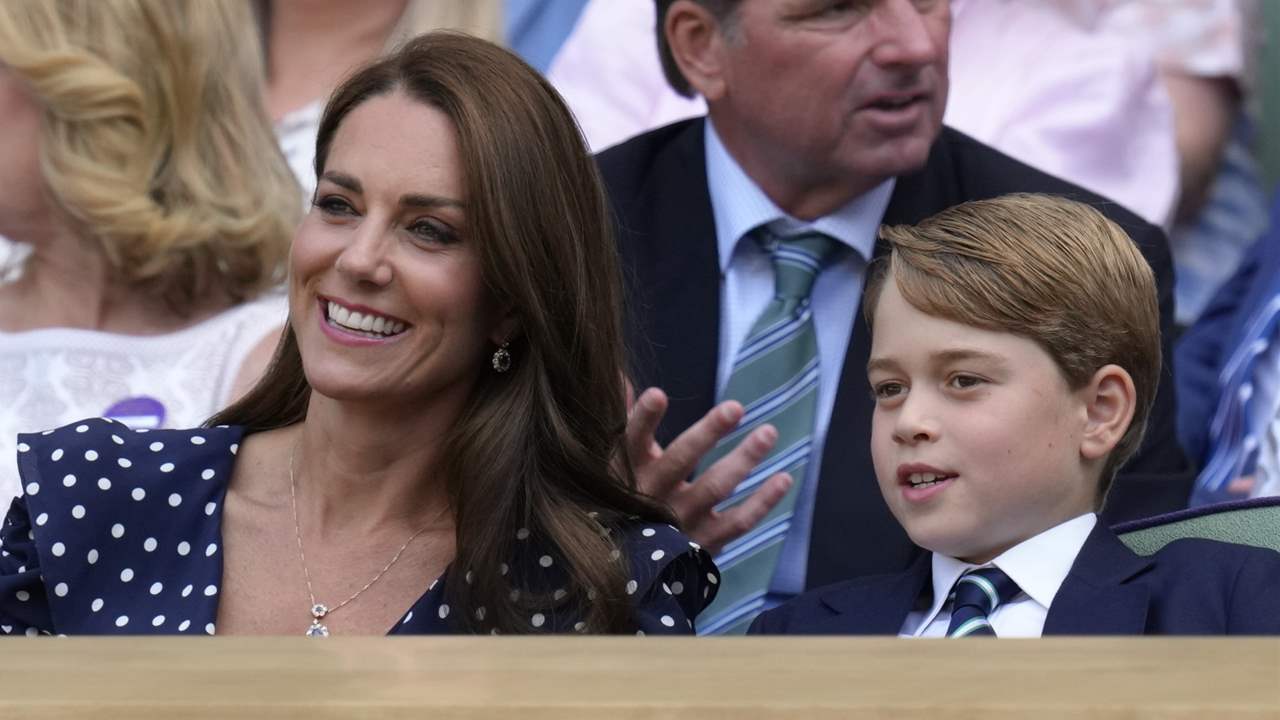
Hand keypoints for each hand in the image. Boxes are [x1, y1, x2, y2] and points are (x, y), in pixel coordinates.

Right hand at [625, 386, 792, 553]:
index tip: (659, 394)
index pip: (632, 440)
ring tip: (769, 432)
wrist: (625, 569)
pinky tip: (783, 478)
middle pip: (681, 460)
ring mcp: (679, 521)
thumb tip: (622, 376)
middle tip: (736, 407)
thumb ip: (625, 419)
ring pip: (715, 487)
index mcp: (627, 470)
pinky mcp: (703, 543)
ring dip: (744, 459)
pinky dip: (763, 502)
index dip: (643, 418)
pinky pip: (737, 522)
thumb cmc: (623, 500)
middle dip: (708, 433)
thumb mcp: (616, 462)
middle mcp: (651, 496)